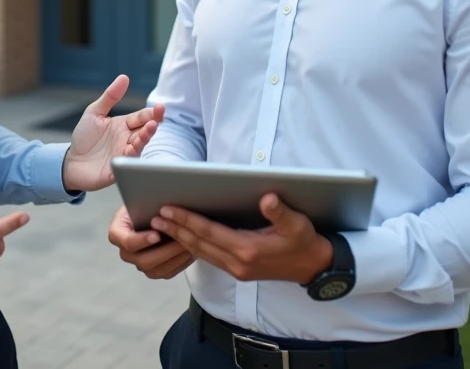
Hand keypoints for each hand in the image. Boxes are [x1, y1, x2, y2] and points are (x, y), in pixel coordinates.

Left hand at [61, 75, 164, 192]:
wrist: (71, 162)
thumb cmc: (84, 137)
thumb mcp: (95, 112)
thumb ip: (110, 96)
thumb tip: (124, 77)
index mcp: (123, 126)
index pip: (140, 118)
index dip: (151, 113)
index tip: (160, 108)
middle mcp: (126, 141)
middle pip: (143, 133)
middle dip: (151, 127)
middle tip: (155, 121)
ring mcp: (122, 156)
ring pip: (137, 148)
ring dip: (143, 141)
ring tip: (146, 132)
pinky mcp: (116, 171)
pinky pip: (125, 166)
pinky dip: (127, 161)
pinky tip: (129, 153)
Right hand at [107, 204, 194, 279]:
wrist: (154, 213)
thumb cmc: (146, 204)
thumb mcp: (142, 199)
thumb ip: (145, 203)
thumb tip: (158, 204)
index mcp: (117, 233)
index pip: (127, 241)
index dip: (141, 240)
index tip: (157, 234)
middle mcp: (125, 252)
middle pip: (142, 260)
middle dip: (164, 251)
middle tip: (181, 241)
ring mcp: (138, 263)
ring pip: (155, 270)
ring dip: (174, 258)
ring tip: (189, 246)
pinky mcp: (153, 270)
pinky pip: (166, 273)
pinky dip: (179, 264)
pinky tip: (190, 253)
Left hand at [151, 193, 333, 283]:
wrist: (314, 268)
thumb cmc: (305, 242)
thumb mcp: (298, 224)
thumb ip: (281, 212)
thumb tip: (267, 198)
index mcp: (248, 250)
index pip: (209, 232)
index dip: (187, 220)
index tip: (167, 209)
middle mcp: (238, 263)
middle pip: (199, 244)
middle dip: (176, 229)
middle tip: (155, 215)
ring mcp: (237, 270)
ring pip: (201, 253)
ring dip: (180, 239)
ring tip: (161, 225)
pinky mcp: (238, 271)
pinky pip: (209, 258)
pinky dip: (193, 247)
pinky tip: (183, 237)